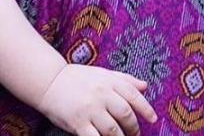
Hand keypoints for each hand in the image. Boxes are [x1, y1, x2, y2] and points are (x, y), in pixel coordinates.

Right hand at [37, 64, 156, 135]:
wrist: (50, 82)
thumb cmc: (78, 78)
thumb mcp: (102, 73)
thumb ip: (124, 79)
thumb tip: (145, 86)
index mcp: (109, 81)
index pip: (134, 95)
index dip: (146, 109)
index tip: (153, 119)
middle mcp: (101, 94)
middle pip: (126, 115)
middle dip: (133, 128)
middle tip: (135, 134)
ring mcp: (90, 109)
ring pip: (113, 130)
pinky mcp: (78, 123)